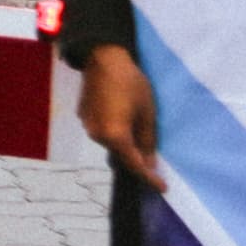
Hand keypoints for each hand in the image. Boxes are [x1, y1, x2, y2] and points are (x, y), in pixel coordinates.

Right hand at [78, 45, 161, 191]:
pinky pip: (101, 130)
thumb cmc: (131, 83)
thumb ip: (147, 140)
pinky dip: (113, 129)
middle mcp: (97, 136)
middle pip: (120, 154)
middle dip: (136, 157)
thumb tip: (150, 163)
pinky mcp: (83, 116)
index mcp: (115, 136)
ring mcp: (88, 126)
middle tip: (153, 157)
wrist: (103, 57)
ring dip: (123, 141)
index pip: (134, 165)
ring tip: (136, 127)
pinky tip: (121, 113)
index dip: (149, 178)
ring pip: (110, 142)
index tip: (162, 188)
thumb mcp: (147, 112)